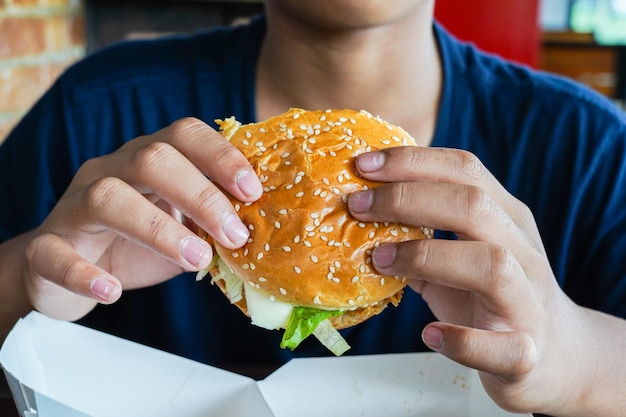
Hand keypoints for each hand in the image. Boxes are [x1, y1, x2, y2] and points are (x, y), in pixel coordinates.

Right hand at [21, 118, 261, 320]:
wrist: (66, 268)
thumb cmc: (136, 243)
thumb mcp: (183, 228)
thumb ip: (215, 224)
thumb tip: (268, 231)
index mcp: (148, 161)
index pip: (184, 135)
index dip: (221, 156)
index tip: (253, 191)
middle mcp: (110, 172)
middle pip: (151, 158)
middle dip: (201, 194)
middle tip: (236, 235)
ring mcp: (74, 207)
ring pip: (106, 197)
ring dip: (158, 229)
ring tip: (196, 260)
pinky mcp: (46, 248)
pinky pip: (55, 253)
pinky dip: (84, 272)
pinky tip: (112, 289)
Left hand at [347, 147, 593, 415]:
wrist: (553, 355)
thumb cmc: (491, 297)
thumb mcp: (461, 254)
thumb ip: (420, 234)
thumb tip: (358, 215)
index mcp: (507, 218)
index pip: (464, 170)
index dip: (411, 162)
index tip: (362, 164)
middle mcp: (522, 251)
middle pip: (473, 205)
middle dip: (408, 198)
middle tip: (356, 206)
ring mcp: (528, 302)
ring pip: (492, 265)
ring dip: (427, 257)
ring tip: (381, 261)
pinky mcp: (525, 353)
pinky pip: (502, 347)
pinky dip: (461, 340)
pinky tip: (430, 334)